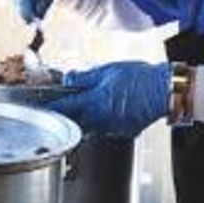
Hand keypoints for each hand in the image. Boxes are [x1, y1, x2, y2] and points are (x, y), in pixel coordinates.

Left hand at [47, 61, 169, 137]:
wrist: (164, 91)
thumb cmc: (140, 78)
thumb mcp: (107, 71)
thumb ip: (84, 77)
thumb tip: (68, 78)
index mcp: (92, 103)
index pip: (62, 109)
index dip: (49, 109)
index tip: (38, 109)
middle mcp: (99, 120)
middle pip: (73, 122)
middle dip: (65, 116)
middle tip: (61, 107)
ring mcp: (111, 128)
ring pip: (88, 127)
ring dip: (83, 119)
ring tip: (87, 106)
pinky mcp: (123, 131)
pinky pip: (105, 128)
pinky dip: (101, 121)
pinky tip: (107, 110)